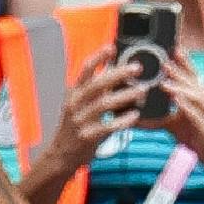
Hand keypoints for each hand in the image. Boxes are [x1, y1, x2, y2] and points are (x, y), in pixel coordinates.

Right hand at [53, 49, 144, 171]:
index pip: (84, 70)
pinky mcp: (87, 136)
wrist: (61, 155)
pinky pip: (108, 126)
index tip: (112, 47)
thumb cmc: (74, 128)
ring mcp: (80, 121)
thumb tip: (112, 72)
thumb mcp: (78, 105)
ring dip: (126, 96)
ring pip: (105, 104)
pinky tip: (135, 115)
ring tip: (142, 91)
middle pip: (98, 84)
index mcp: (74, 94)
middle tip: (137, 68)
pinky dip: (123, 120)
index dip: (98, 57)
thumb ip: (94, 91)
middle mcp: (75, 105)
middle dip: (119, 74)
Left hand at [157, 54, 203, 178]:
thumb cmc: (197, 137)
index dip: (185, 63)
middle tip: (164, 63)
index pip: (192, 77)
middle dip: (180, 72)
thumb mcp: (174, 126)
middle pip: (194, 83)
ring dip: (182, 89)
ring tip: (165, 84)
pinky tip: (177, 102)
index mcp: (200, 99)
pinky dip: (187, 108)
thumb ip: (157, 119)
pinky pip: (198, 116)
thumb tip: (134, 118)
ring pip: (197, 97)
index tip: (174, 50)